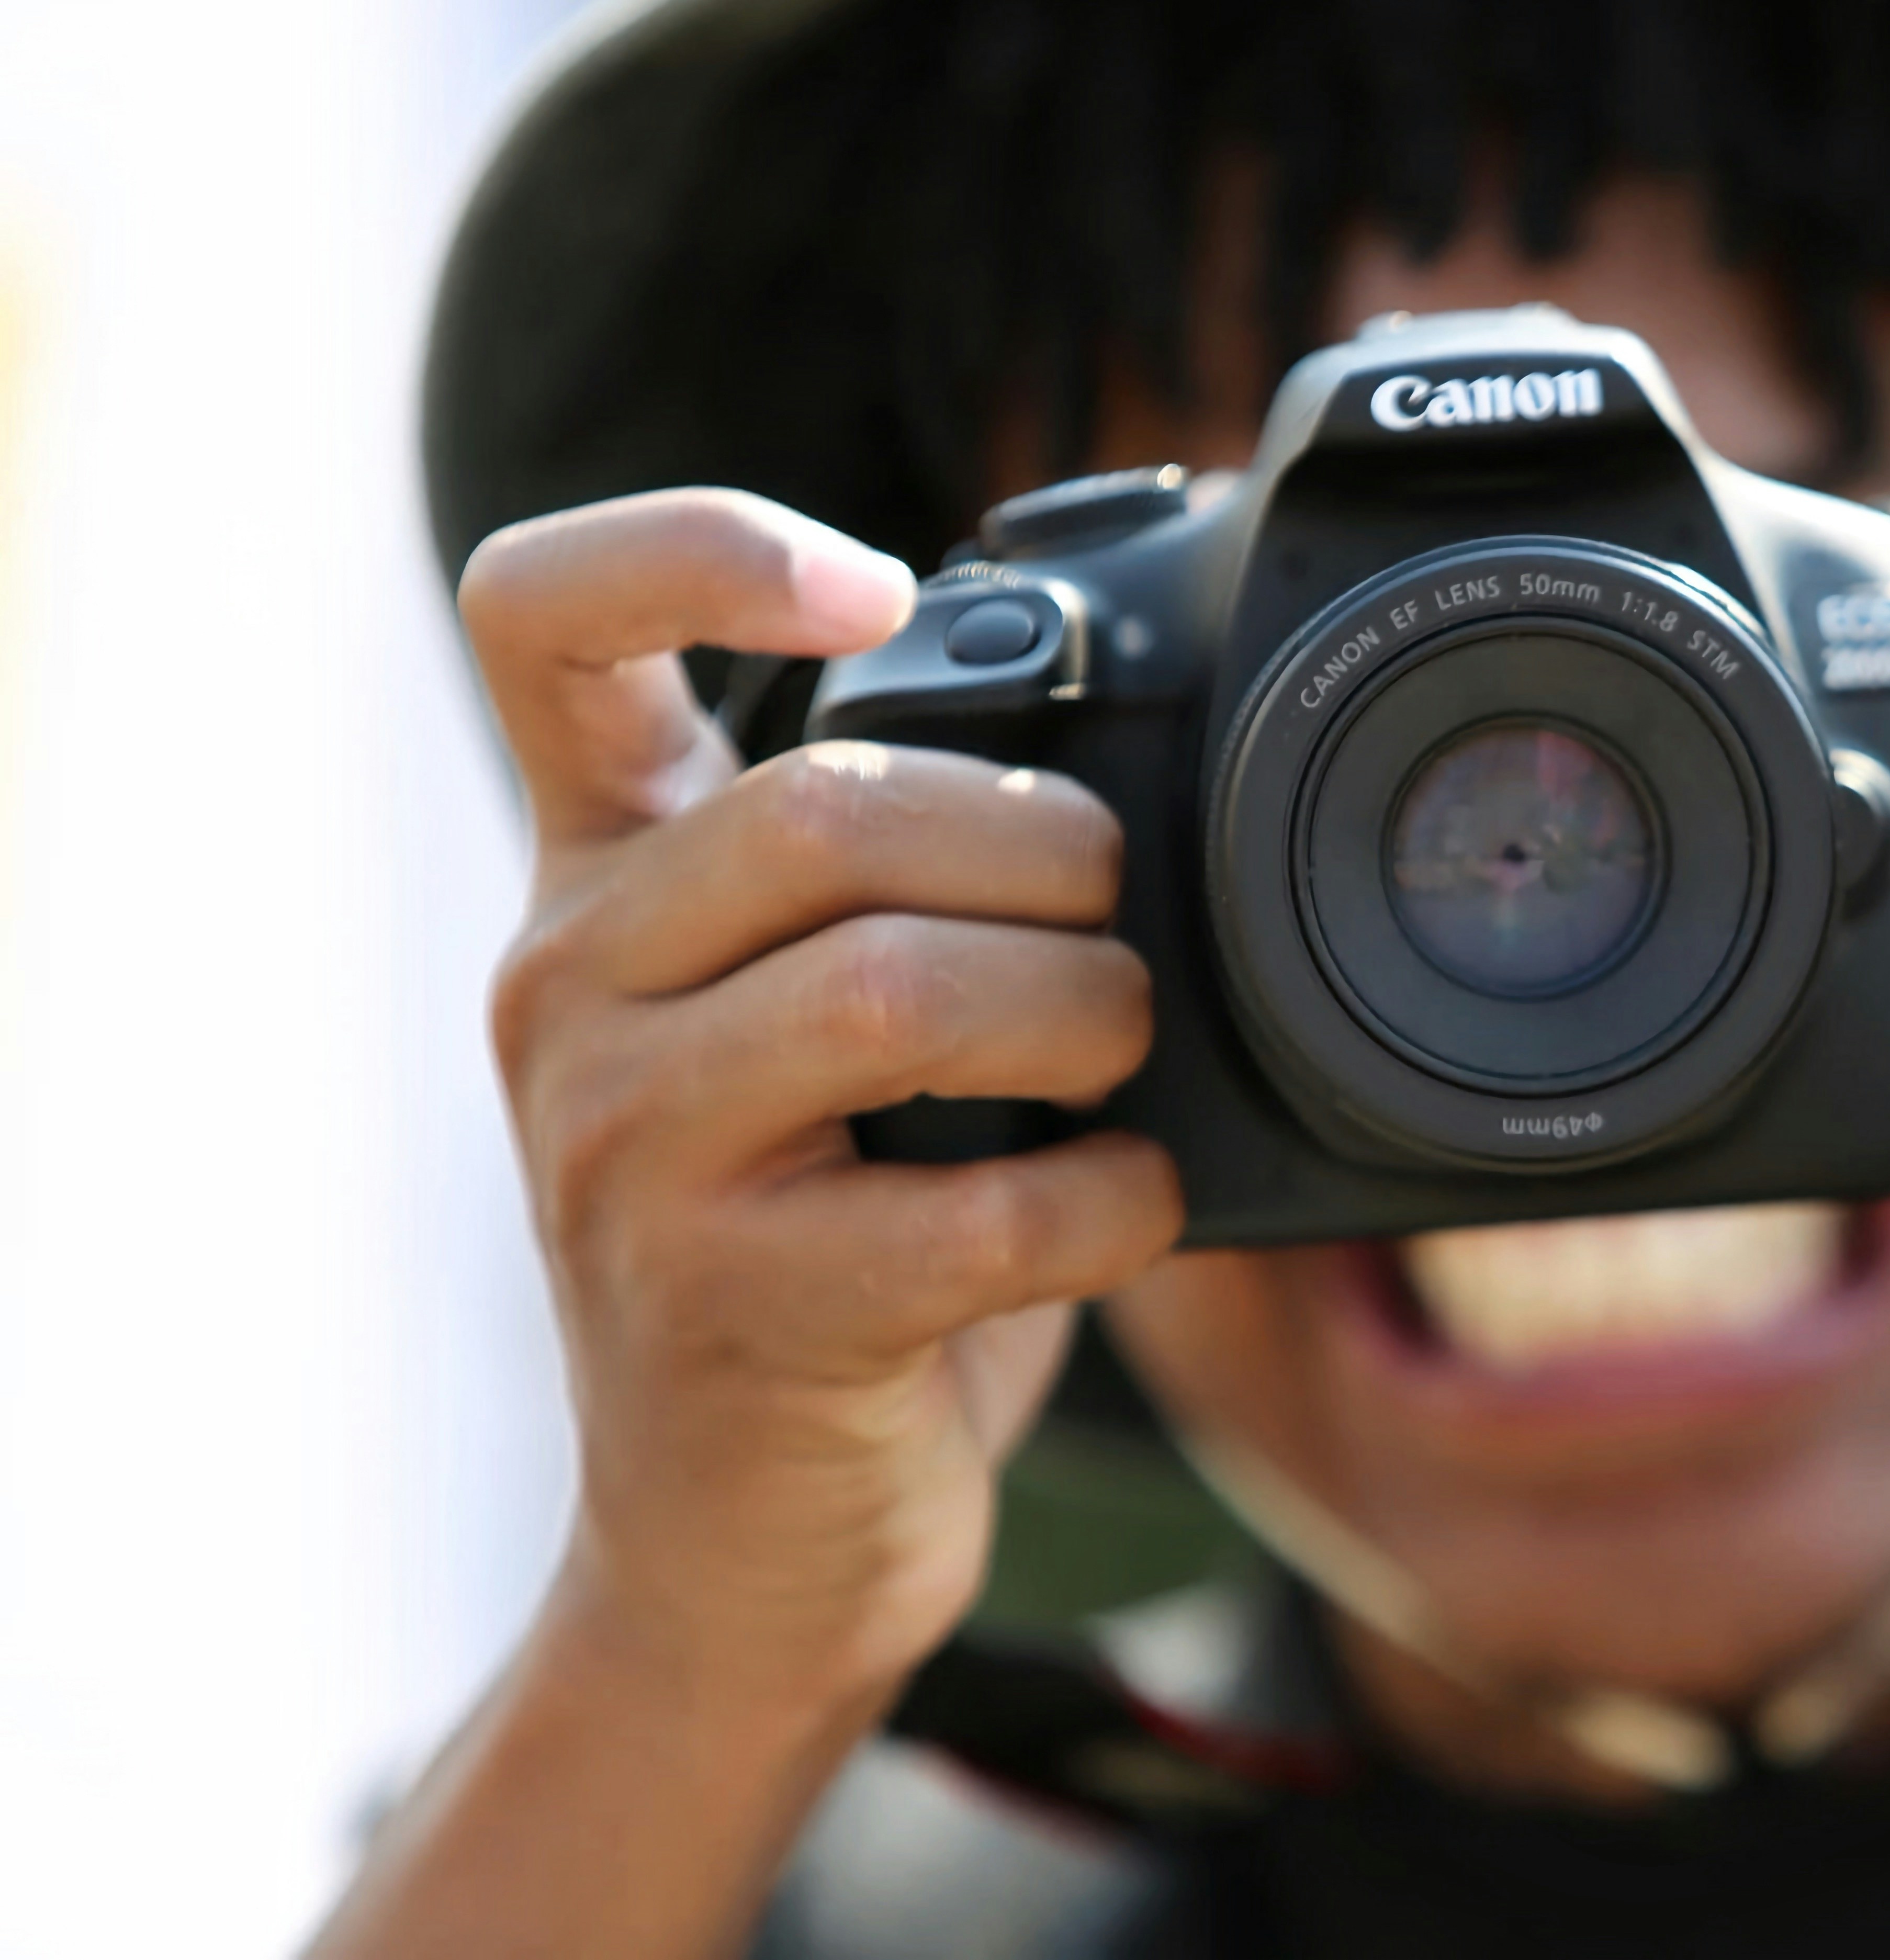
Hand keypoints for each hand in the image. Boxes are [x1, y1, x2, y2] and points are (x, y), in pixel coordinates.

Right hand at [461, 489, 1179, 1708]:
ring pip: (896, 990)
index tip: (872, 595)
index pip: (547, 618)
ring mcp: (624, 1157)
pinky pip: (978, 1210)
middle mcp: (569, 995)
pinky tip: (1119, 1211)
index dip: (704, 547)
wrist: (746, 1548)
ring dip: (1082, 1016)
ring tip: (1120, 1060)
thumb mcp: (820, 1039)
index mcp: (599, 891)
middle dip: (1042, 852)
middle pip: (824, 811)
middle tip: (1113, 933)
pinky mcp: (727, 1311)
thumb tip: (1135, 761)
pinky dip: (1109, 1203)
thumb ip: (895, 887)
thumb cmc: (836, 1253)